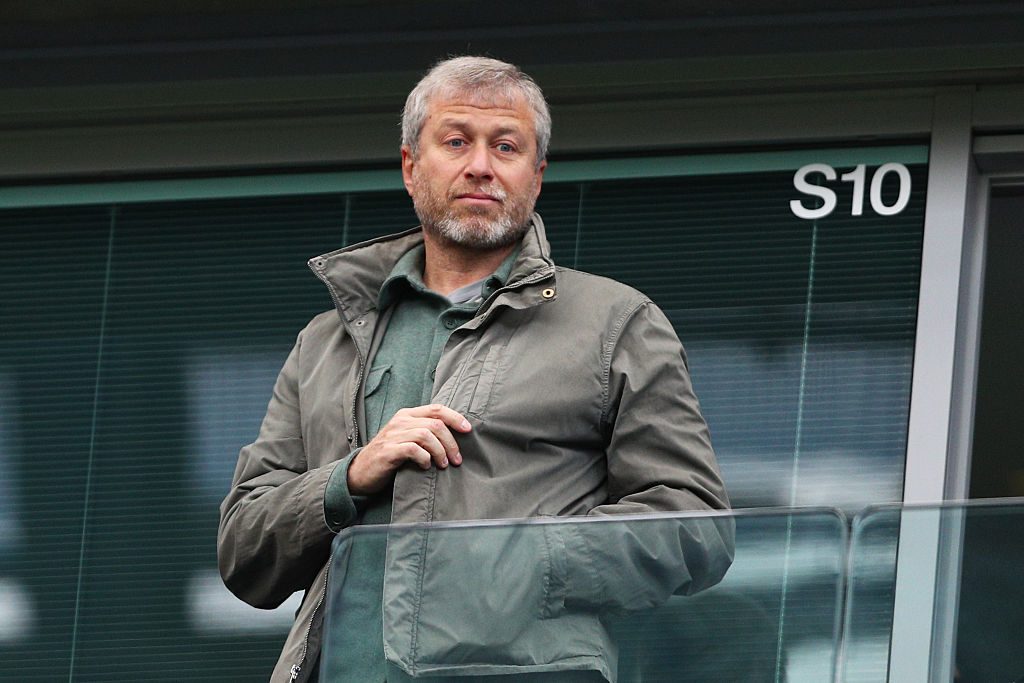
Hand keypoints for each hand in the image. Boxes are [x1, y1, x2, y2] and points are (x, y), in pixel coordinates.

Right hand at [347, 404, 470, 494]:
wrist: (360, 472)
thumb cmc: (389, 456)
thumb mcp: (406, 438)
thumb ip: (424, 432)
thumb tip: (455, 436)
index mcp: (406, 415)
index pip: (436, 409)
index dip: (455, 418)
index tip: (468, 430)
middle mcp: (400, 422)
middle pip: (435, 424)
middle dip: (451, 442)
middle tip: (456, 459)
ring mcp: (393, 435)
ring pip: (426, 435)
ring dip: (440, 451)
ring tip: (443, 465)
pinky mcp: (388, 451)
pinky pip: (413, 450)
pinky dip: (425, 458)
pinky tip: (426, 466)